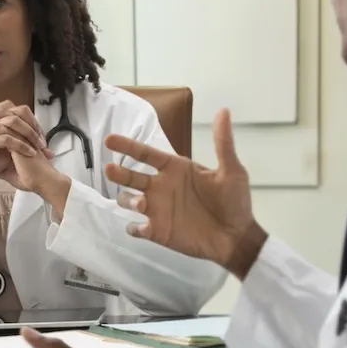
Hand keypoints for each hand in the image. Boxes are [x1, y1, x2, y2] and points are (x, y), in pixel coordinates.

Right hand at [0, 101, 51, 194]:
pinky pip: (7, 138)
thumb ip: (28, 150)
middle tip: (43, 143)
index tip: (43, 140)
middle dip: (34, 127)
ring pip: (13, 123)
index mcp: (0, 119)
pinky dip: (20, 145)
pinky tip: (29, 153)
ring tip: (39, 149)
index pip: (23, 112)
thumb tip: (49, 153)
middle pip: (20, 112)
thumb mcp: (12, 155)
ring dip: (29, 135)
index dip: (35, 124)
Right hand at [103, 108, 264, 276]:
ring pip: (128, 200)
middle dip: (118, 173)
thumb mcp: (232, 170)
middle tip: (110, 169)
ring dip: (128, 200)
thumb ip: (223, 142)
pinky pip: (136, 228)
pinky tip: (143, 227)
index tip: (109, 140)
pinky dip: (135, 228)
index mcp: (174, 169)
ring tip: (140, 204)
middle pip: (130, 177)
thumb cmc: (235, 202)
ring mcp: (157, 210)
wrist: (237, 237)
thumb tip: (223, 111)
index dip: (127, 146)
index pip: (145, 154)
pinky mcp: (157, 231)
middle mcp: (161, 187)